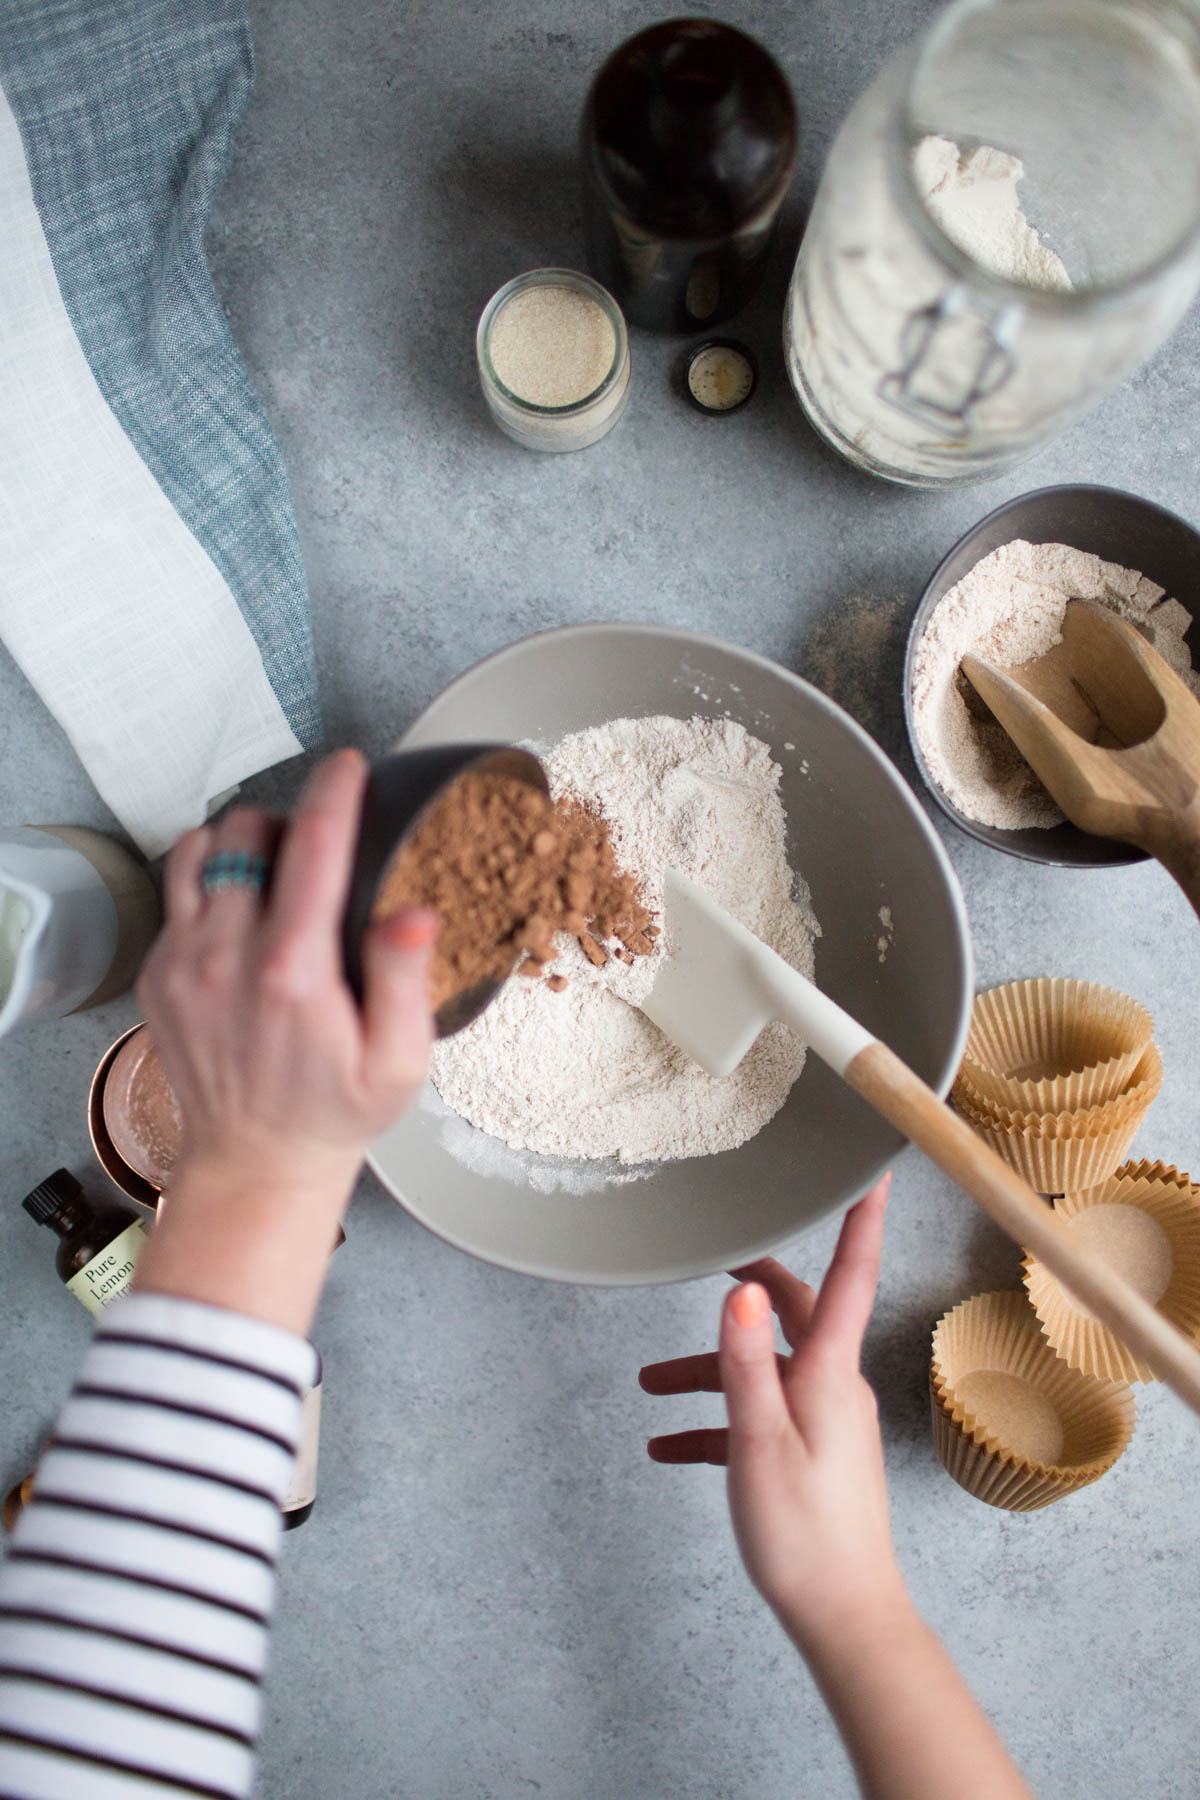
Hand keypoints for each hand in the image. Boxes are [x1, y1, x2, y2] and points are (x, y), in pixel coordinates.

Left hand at [137, 748, 434, 1208]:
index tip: (346, 766)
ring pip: (199, 850)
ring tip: (272, 872)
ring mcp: (183, 965)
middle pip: (248, 834)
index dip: (334, 792)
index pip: (314, 848)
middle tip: (317, 849)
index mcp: (294, 972)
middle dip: (287, 823)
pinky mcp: (157, 976)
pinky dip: (209, 884)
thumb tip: (414, 914)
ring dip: (238, 844)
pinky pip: (176, 893)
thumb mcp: (399, 1061)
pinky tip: (242, 917)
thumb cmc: (336, 1111)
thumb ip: (405, 981)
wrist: (255, 1161)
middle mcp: (228, 958)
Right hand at [639, 1177, 902, 1649]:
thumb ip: (746, 1363)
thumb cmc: (805, 1536)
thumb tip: (741, 1291)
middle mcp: (835, 1386)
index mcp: (830, 1373)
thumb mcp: (760, 1441)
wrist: (844, 1618)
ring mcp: (824, 1420)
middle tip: (717, 1252)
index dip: (861, 1219)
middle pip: (794, 1311)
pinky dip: (716, 1421)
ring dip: (709, 1371)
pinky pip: (760, 1417)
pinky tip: (669, 1446)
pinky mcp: (810, 1454)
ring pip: (764, 1369)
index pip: (850, 1276)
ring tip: (649, 1384)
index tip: (875, 1170)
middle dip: (751, 1285)